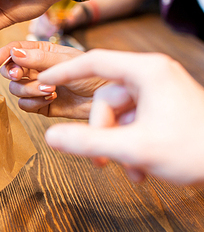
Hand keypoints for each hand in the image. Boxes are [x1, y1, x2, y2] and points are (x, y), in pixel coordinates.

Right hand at [0, 41, 106, 118]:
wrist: (111, 100)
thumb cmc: (96, 74)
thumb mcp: (67, 62)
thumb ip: (39, 60)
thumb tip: (15, 54)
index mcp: (42, 53)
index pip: (16, 50)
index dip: (4, 54)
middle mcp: (38, 70)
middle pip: (11, 71)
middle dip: (15, 74)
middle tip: (22, 75)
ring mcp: (39, 88)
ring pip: (16, 90)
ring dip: (29, 90)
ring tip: (50, 90)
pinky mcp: (42, 106)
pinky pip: (25, 105)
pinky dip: (33, 103)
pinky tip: (50, 99)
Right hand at [39, 49, 203, 184]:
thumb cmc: (195, 148)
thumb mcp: (133, 147)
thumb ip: (87, 142)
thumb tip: (51, 137)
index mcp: (146, 72)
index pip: (93, 62)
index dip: (64, 72)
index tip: (43, 81)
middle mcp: (152, 76)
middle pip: (106, 99)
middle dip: (102, 133)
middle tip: (104, 161)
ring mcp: (159, 92)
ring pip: (119, 115)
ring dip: (118, 145)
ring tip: (132, 170)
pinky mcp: (164, 108)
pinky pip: (134, 122)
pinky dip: (131, 145)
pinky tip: (142, 168)